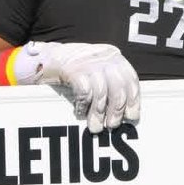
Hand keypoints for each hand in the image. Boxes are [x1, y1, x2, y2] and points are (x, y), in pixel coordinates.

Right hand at [12, 42, 140, 132]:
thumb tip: (124, 111)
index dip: (133, 99)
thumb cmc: (77, 70)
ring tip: (95, 126)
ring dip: (98, 113)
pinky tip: (79, 112)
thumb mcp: (98, 70)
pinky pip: (84, 92)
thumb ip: (111, 84)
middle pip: (118, 86)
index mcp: (113, 57)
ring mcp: (88, 62)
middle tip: (112, 126)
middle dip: (116, 110)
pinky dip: (83, 106)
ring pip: (101, 92)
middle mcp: (103, 58)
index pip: (130, 78)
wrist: (49, 57)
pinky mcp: (73, 69)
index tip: (132, 117)